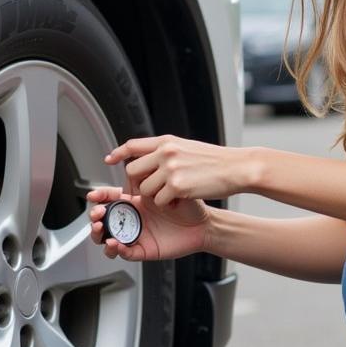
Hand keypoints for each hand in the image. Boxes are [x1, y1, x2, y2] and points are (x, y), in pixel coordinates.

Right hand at [87, 186, 210, 261]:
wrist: (203, 225)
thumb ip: (152, 182)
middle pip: (104, 220)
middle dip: (95, 217)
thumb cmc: (189, 206)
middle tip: (97, 214)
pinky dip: (117, 249)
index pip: (111, 198)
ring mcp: (137, 235)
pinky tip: (114, 243)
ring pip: (108, 238)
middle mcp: (134, 219)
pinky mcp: (143, 250)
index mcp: (136, 202)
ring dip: (99, 235)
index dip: (100, 196)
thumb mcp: (169, 189)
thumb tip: (136, 174)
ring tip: (101, 229)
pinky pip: (126, 252)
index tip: (93, 195)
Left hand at [104, 134, 252, 206]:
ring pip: (144, 189)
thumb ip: (167, 151)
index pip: (133, 145)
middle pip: (133, 170)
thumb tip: (150, 157)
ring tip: (171, 195)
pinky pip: (158, 201)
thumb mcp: (188, 148)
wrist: (236, 168)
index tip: (109, 159)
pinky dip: (166, 204)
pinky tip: (179, 200)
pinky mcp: (177, 186)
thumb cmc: (216, 161)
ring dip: (154, 196)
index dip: (119, 153)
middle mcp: (166, 152)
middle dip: (136, 184)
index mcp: (167, 142)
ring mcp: (170, 169)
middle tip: (147, 191)